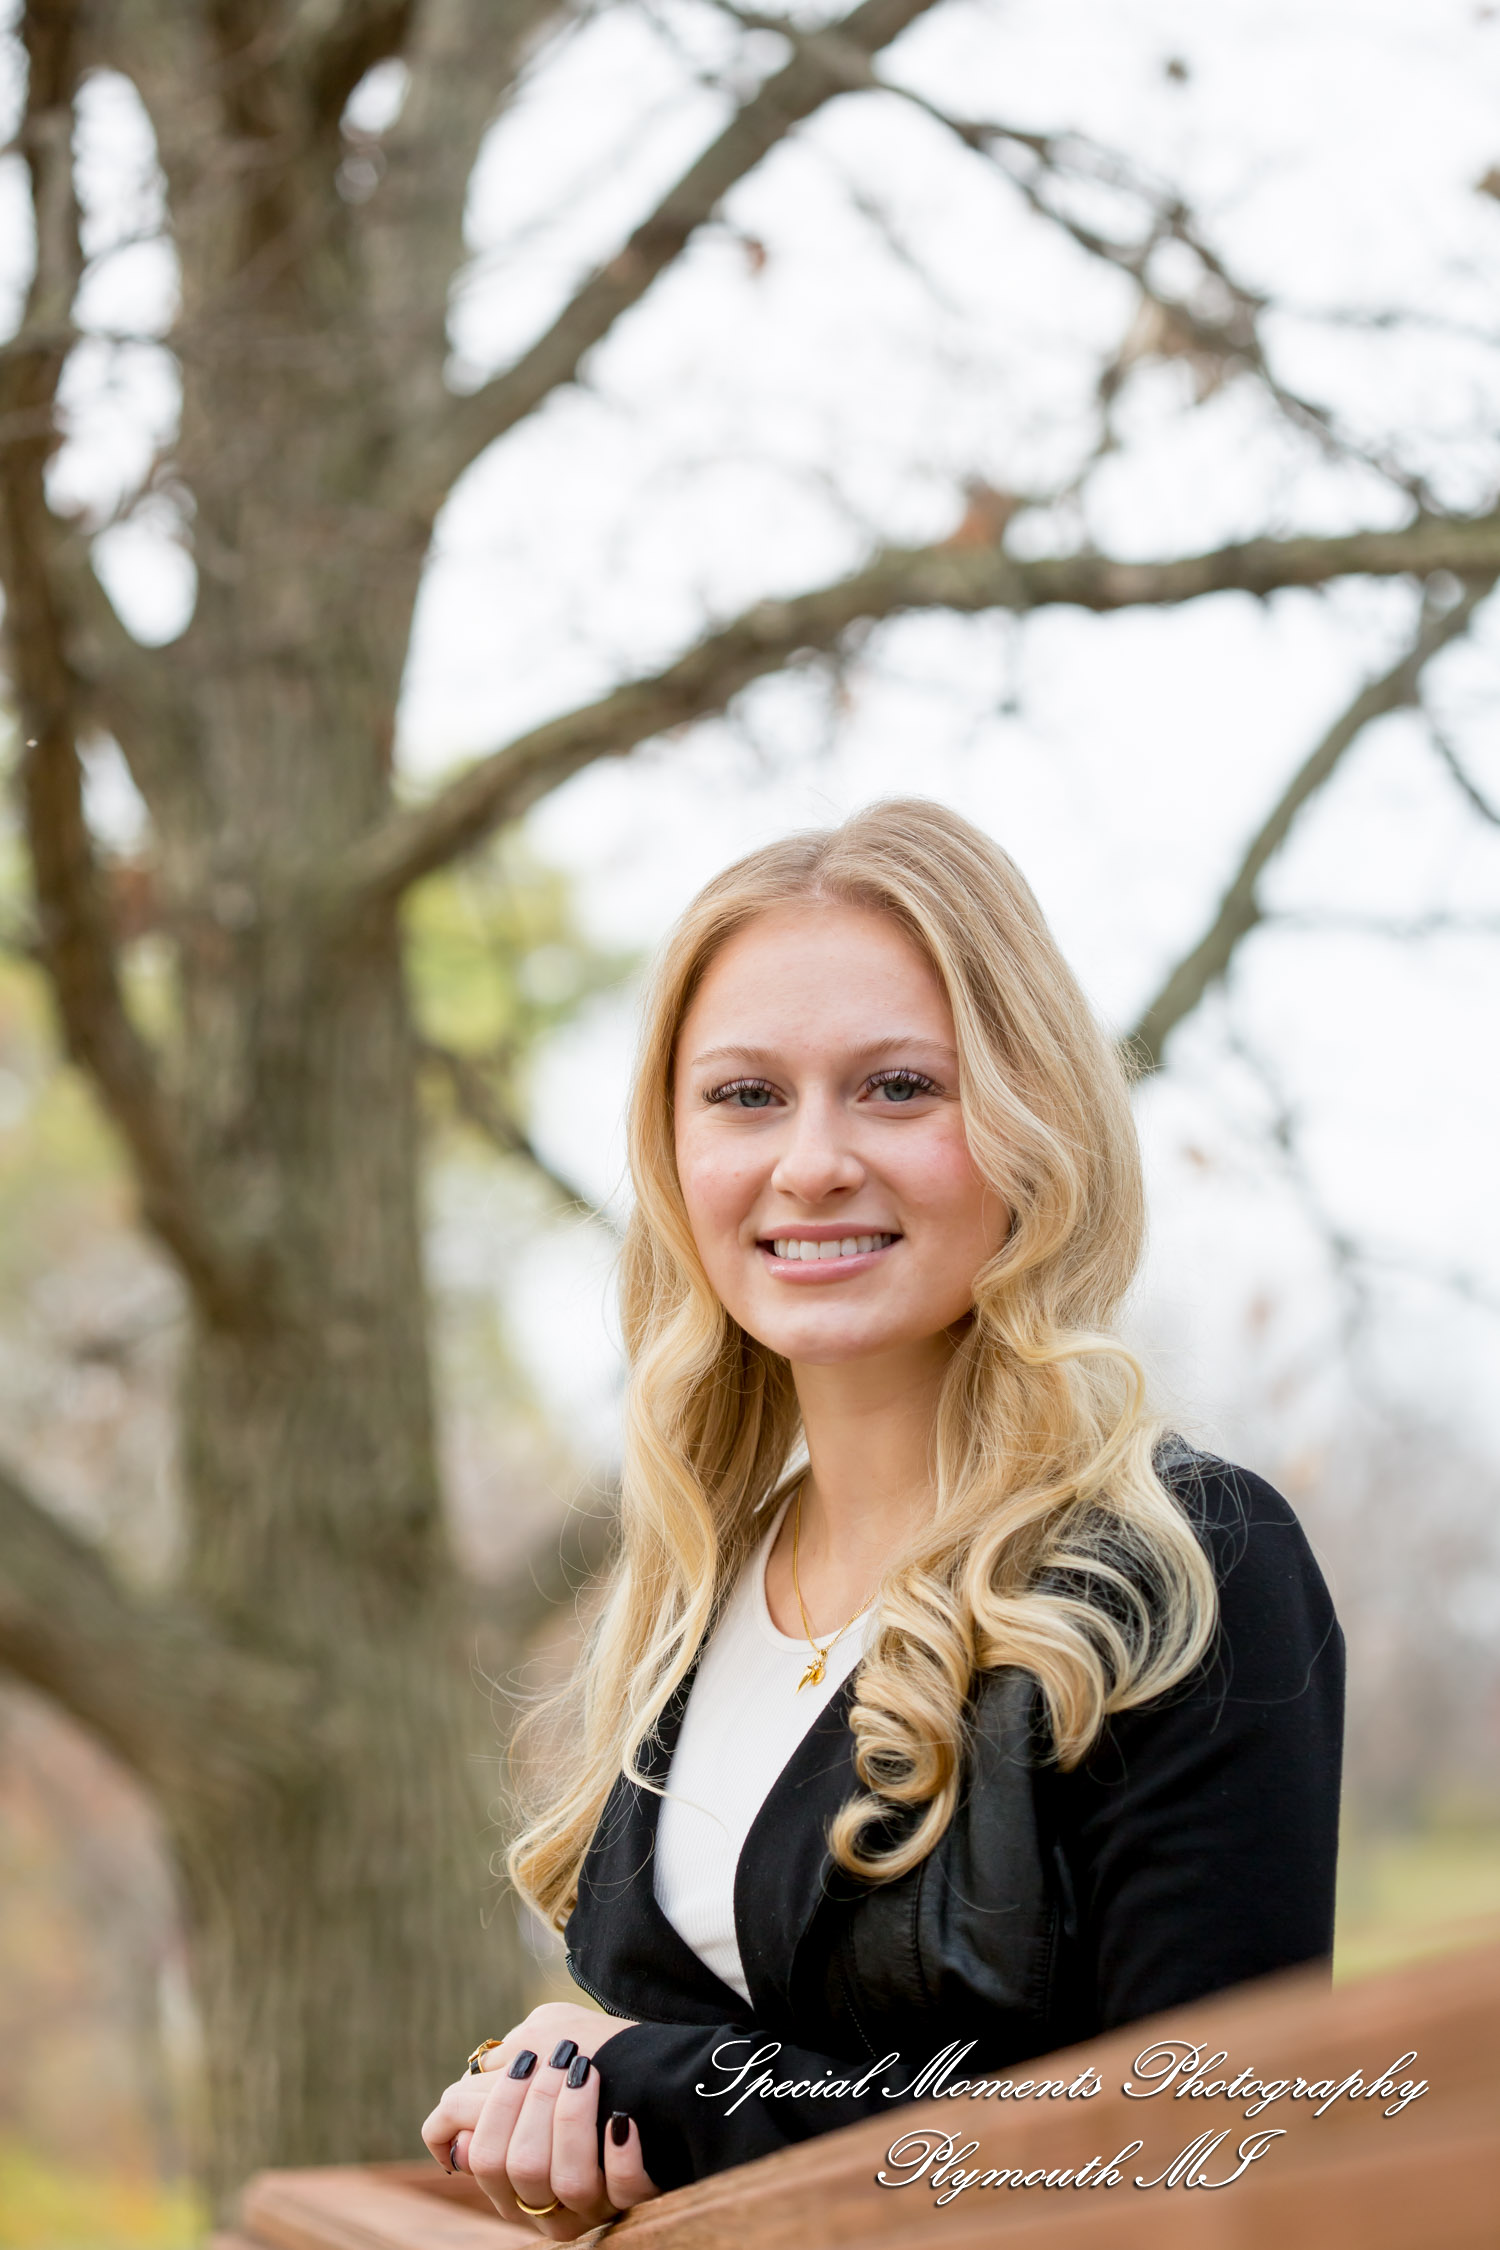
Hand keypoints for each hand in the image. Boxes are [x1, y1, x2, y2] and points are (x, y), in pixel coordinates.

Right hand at [421, 2003, 659, 2237]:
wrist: (665, 2072)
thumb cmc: (594, 2056)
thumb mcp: (538, 2050)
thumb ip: (491, 2081)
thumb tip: (453, 2122)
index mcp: (511, 2171)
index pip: (477, 2155)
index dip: (492, 2109)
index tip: (523, 2062)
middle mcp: (545, 2197)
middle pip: (515, 2167)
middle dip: (534, 2104)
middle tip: (560, 2060)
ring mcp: (590, 2203)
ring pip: (567, 2182)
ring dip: (574, 2118)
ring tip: (587, 2073)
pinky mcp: (634, 2200)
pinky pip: (623, 2190)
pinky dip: (621, 2152)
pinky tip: (623, 2119)